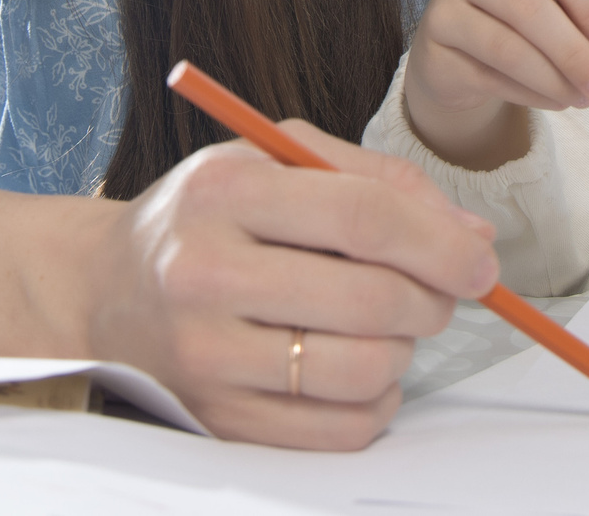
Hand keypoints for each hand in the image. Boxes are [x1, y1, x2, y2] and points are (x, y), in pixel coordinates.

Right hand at [91, 122, 501, 448]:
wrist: (108, 289)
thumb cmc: (208, 218)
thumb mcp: (276, 159)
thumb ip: (379, 180)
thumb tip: (470, 235)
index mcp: (224, 191)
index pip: (362, 218)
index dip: (440, 243)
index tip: (480, 259)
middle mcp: (205, 273)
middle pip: (370, 300)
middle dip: (432, 299)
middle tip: (436, 292)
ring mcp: (206, 356)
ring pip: (362, 371)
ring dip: (403, 351)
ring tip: (384, 326)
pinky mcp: (217, 419)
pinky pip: (339, 429)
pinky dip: (375, 401)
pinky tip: (358, 367)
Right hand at [403, 0, 588, 168]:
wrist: (458, 56)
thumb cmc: (521, 25)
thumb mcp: (569, 18)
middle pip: (528, 5)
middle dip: (574, 51)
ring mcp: (444, 6)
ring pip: (507, 46)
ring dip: (555, 79)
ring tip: (584, 99)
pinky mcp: (434, 50)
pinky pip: (489, 76)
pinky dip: (531, 94)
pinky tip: (555, 101)